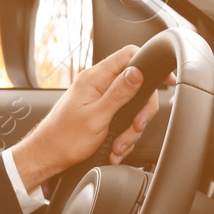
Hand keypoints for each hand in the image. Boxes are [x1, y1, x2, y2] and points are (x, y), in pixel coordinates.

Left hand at [11, 45, 169, 192]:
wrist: (47, 157)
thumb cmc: (64, 139)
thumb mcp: (97, 117)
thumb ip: (119, 93)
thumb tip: (137, 72)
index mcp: (95, 78)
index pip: (129, 55)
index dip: (149, 65)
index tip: (165, 81)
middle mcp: (98, 85)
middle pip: (136, 87)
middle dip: (140, 112)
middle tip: (134, 127)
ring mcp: (99, 99)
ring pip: (131, 108)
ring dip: (129, 131)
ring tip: (117, 145)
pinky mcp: (100, 114)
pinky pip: (122, 121)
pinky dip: (122, 136)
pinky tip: (114, 148)